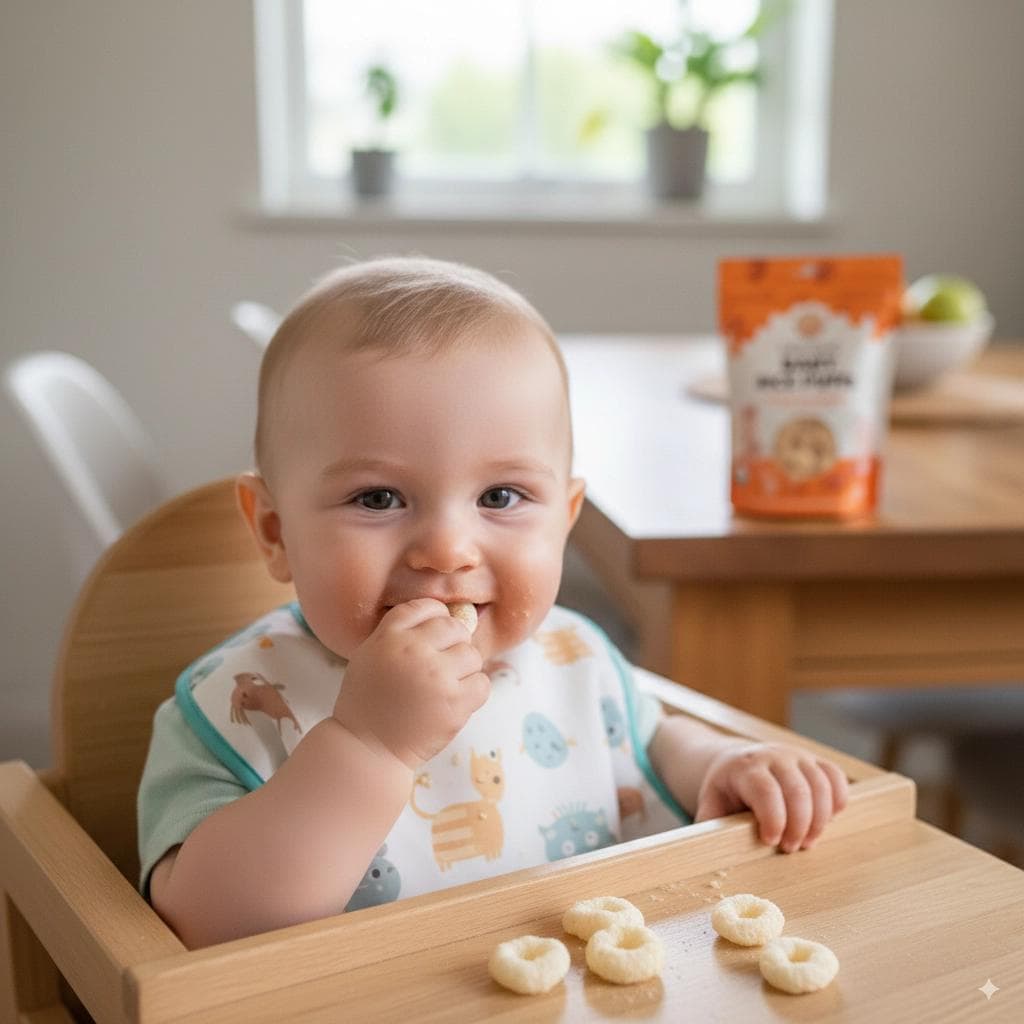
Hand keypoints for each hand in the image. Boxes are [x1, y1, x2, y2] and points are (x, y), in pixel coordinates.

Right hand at [332, 598, 488, 768]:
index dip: (437, 619)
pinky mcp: (455, 702)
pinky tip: (453, 702)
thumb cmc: (369, 702)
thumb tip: (444, 615)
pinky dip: (473, 692)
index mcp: (390, 636)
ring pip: (472, 655)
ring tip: (444, 688)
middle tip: (441, 668)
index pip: (428, 607)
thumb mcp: (371, 654)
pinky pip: (482, 683)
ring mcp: (436, 676)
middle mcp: (413, 650)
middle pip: (455, 628)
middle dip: (453, 645)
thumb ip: (400, 632)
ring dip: (464, 670)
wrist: (368, 749)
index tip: (434, 638)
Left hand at [694, 742, 848, 852]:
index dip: (773, 819)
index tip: (771, 841)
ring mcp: (797, 756)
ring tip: (807, 841)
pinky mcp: (815, 761)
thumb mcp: (710, 805)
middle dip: (799, 825)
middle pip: (798, 790)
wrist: (734, 761)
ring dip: (820, 820)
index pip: (765, 790)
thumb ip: (711, 826)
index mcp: (744, 767)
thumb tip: (712, 849)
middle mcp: (773, 756)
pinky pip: (835, 777)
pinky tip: (826, 820)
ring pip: (821, 785)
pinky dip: (837, 801)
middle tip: (791, 849)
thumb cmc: (725, 792)